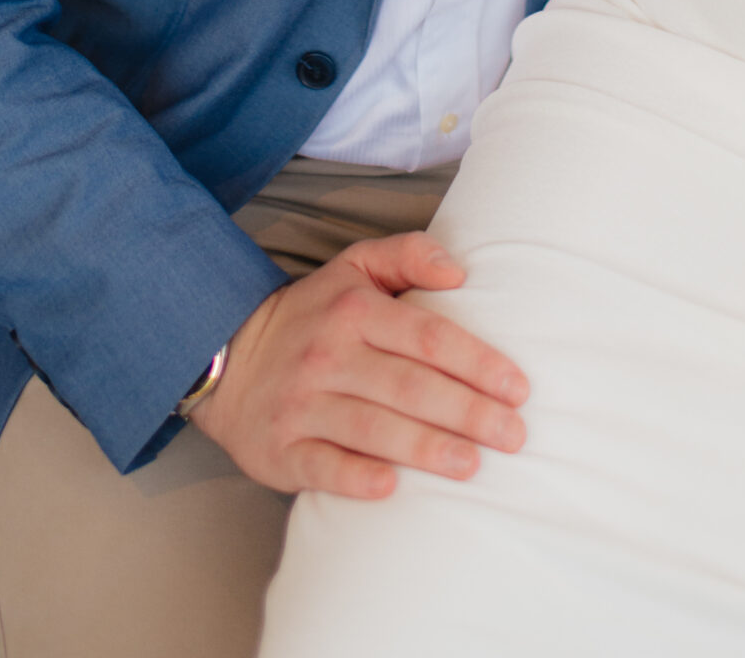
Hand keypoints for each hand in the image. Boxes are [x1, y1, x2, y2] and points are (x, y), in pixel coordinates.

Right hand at [190, 231, 527, 498]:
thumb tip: (460, 269)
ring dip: (425, 448)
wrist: (227, 356)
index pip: (427, 336)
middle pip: (408, 386)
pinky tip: (391, 489)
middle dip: (466, 412)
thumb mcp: (354, 267)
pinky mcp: (281, 448)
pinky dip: (355, 478)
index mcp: (355, 310)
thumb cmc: (314, 315)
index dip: (477, 362)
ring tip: (472, 465)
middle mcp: (329, 355)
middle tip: (513, 436)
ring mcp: (303, 404)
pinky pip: (321, 466)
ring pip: (372, 428)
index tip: (517, 388)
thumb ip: (408, 254)